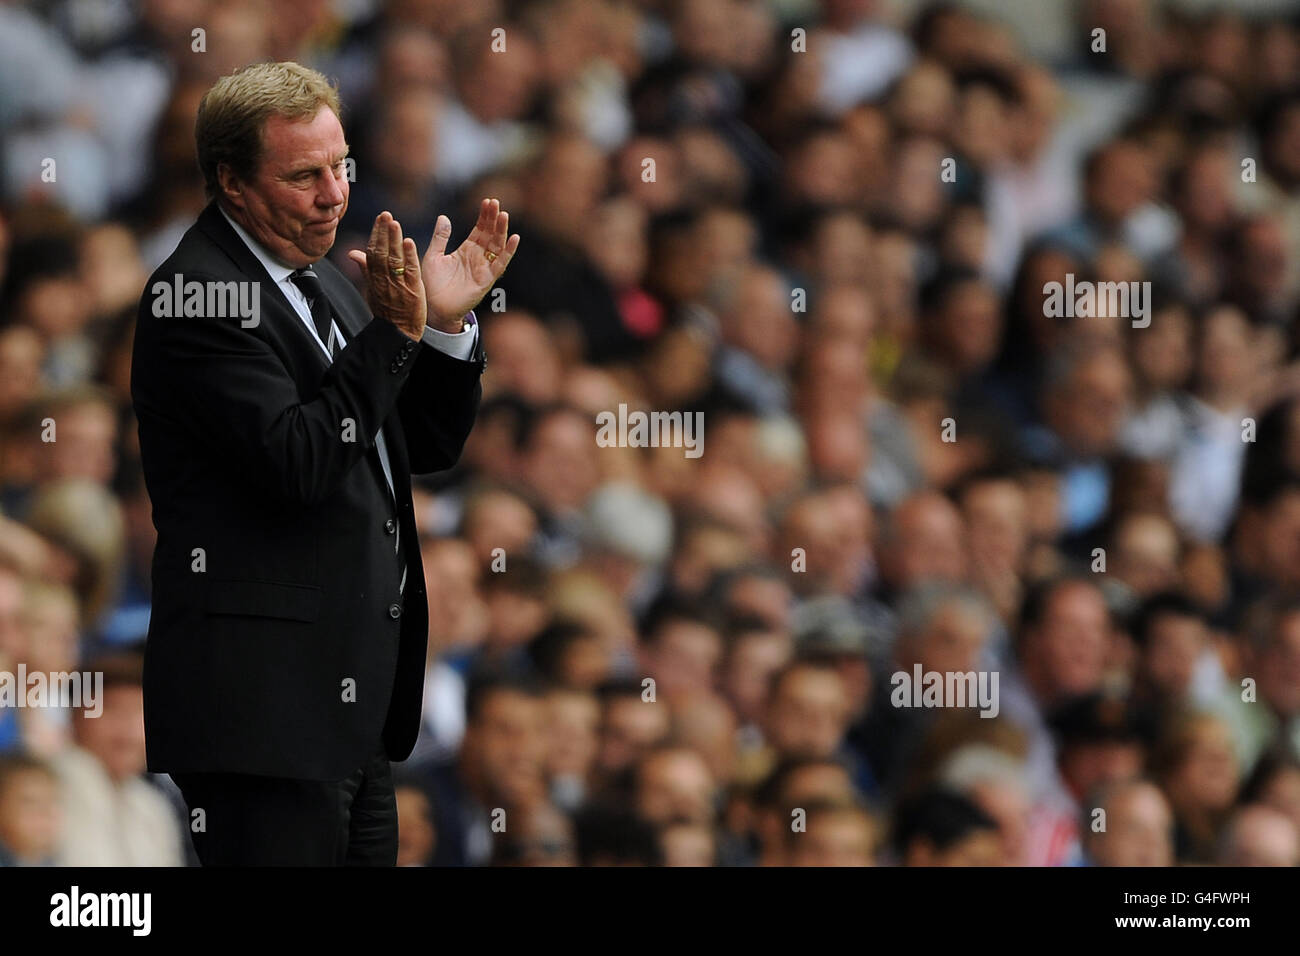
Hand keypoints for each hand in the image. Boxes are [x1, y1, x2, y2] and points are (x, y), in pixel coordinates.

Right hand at [346, 212, 426, 340]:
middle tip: (385, 214)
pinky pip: (409, 270)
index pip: (372, 251)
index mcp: (374, 277)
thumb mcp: (372, 289)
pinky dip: (409, 256)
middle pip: (381, 252)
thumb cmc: (386, 311)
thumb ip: (365, 269)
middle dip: (383, 232)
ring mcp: (397, 284)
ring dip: (394, 240)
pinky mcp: (412, 290)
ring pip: (394, 258)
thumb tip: (352, 253)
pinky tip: (409, 242)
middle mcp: (384, 279)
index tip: (379, 218)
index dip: (376, 234)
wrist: (397, 332)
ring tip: (395, 223)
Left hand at [421, 198, 520, 331]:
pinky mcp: (486, 280)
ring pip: (497, 246)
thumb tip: (443, 216)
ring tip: (504, 215)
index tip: (488, 201)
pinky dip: (508, 251)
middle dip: (494, 219)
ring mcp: (484, 268)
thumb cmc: (431, 285)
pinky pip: (500, 264)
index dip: (484, 216)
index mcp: (466, 250)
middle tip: (496, 202)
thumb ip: (440, 237)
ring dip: (502, 231)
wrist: (433, 308)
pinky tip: (514, 238)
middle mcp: (478, 258)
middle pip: (490, 234)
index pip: (479, 229)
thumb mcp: (433, 256)